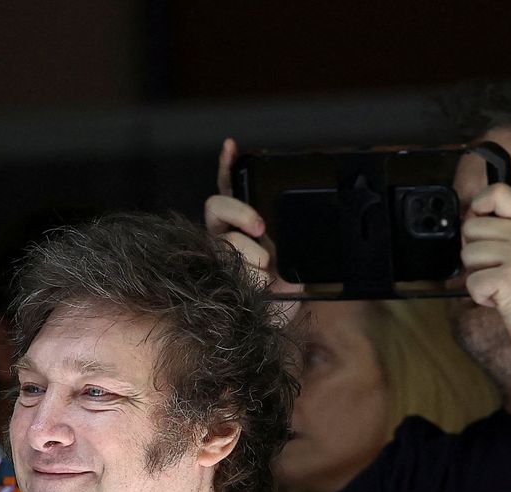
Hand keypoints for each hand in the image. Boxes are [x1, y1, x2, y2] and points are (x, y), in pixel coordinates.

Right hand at [204, 138, 301, 317]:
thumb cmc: (282, 294)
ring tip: (265, 272)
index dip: (227, 165)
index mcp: (245, 224)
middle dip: (239, 212)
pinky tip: (255, 279)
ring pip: (222, 239)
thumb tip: (298, 243)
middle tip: (261, 228)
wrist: (274, 326)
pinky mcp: (212, 276)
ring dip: (246, 254)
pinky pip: (219, 264)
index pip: (230, 188)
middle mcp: (225, 235)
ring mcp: (215, 255)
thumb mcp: (296, 264)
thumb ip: (292, 247)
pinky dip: (241, 270)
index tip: (231, 146)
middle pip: (217, 207)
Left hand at [461, 183, 510, 355]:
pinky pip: (470, 282)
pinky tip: (502, 299)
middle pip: (471, 227)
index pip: (498, 192)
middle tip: (497, 269)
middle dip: (475, 252)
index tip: (478, 220)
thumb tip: (471, 219)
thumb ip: (508, 232)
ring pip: (467, 255)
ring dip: (478, 276)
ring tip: (502, 285)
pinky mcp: (509, 279)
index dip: (478, 204)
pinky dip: (480, 296)